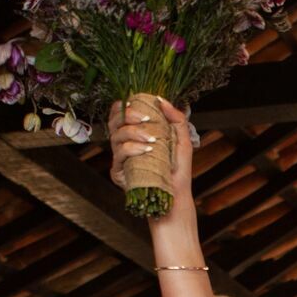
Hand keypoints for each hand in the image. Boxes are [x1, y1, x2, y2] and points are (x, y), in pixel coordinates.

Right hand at [107, 96, 202, 261]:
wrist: (176, 197)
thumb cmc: (178, 170)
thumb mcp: (182, 140)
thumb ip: (176, 118)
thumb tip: (161, 100)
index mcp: (135, 133)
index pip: (120, 112)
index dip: (126, 104)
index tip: (140, 103)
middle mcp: (124, 144)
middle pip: (114, 120)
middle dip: (129, 115)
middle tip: (147, 119)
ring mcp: (120, 158)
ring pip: (116, 135)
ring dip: (134, 133)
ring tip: (153, 140)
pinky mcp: (118, 172)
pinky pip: (119, 154)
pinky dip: (133, 148)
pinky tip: (147, 151)